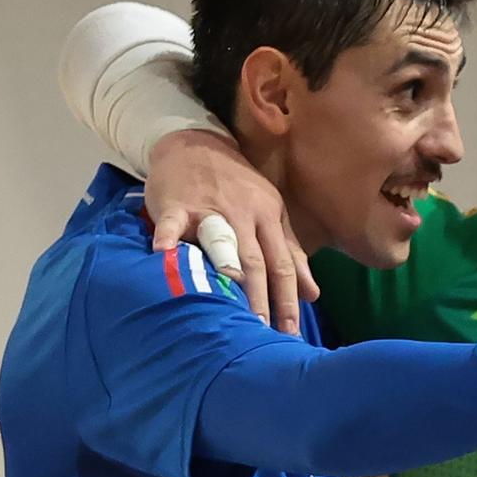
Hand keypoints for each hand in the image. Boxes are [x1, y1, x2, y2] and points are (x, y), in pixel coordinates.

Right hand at [147, 127, 316, 332]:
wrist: (194, 142)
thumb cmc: (236, 187)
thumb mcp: (270, 214)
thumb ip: (290, 254)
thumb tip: (312, 294)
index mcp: (268, 218)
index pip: (282, 265)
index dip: (288, 300)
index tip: (290, 333)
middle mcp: (243, 214)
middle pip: (255, 261)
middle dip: (261, 298)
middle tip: (261, 332)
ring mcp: (209, 207)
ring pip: (222, 242)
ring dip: (227, 269)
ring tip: (228, 303)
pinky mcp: (177, 202)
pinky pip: (172, 220)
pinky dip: (167, 235)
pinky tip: (163, 253)